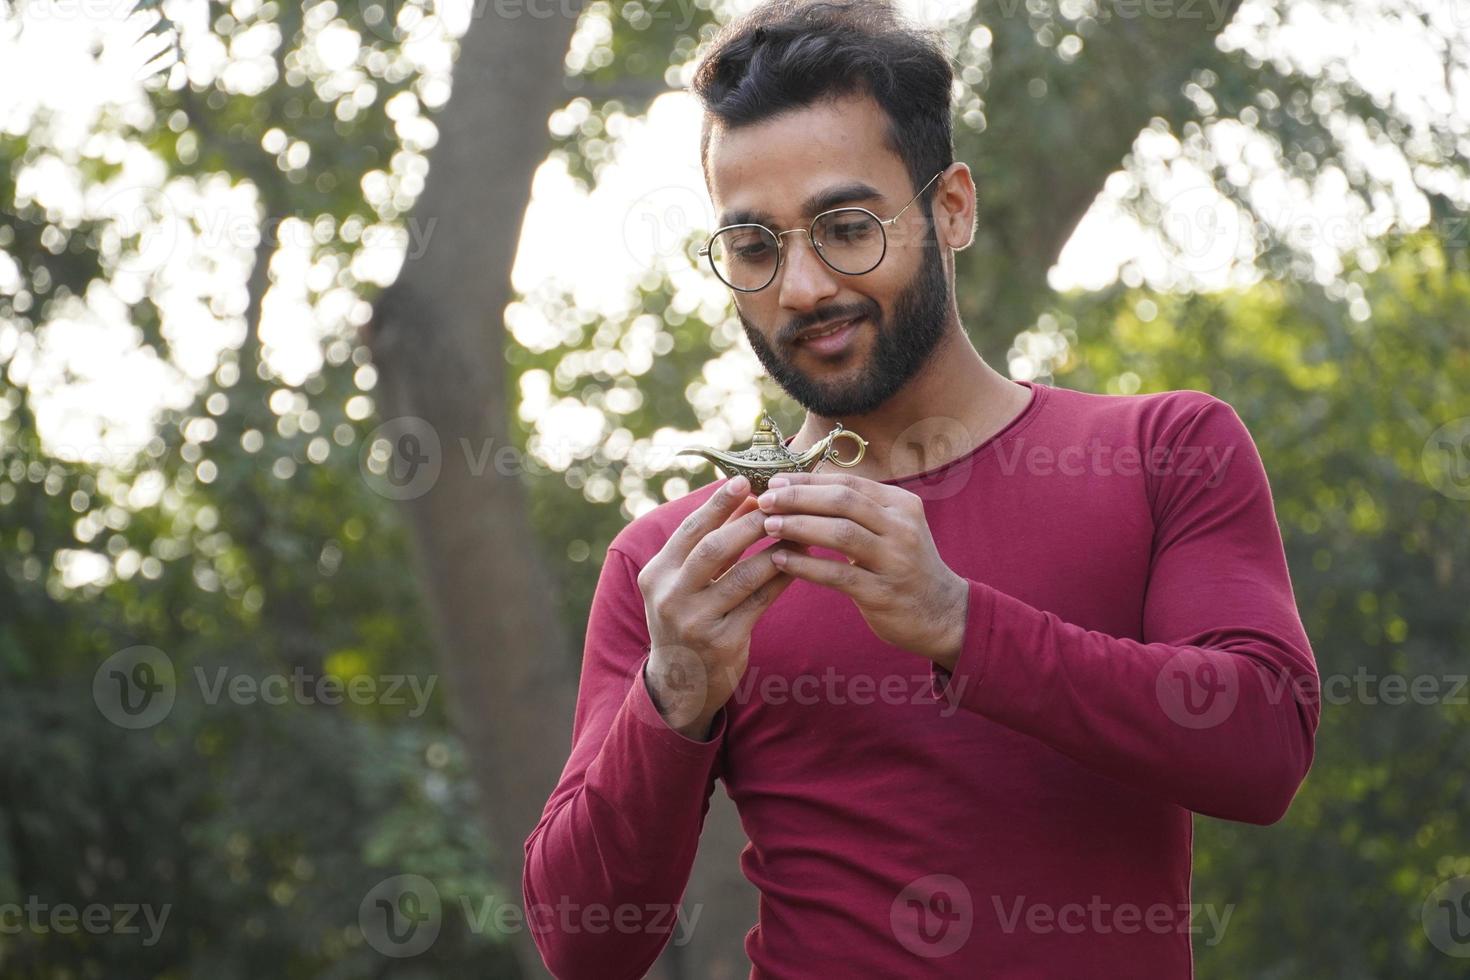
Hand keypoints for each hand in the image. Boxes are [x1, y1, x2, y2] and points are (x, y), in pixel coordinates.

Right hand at [638, 475, 807, 738]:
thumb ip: (705, 543)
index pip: (689, 530)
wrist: (679, 681)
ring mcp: (695, 622)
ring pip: (742, 576)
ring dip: (774, 551)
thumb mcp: (681, 581)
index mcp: (657, 574)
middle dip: (749, 523)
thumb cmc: (687, 616)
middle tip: (779, 504)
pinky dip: (781, 581)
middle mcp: (670, 596)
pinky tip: (798, 565)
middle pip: (714, 549)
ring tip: (799, 533)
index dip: (717, 505)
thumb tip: (745, 495)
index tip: (743, 481)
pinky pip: (759, 603)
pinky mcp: (722, 643)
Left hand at [754, 471, 968, 667]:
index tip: (774, 482)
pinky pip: (838, 575)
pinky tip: (780, 560)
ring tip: (768, 526)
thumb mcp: (892, 529)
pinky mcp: (883, 593)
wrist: (943, 613)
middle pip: (843, 502)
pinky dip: (806, 566)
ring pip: (841, 534)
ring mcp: (896, 560)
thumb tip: (803, 488)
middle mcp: (902, 528)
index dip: (808, 481)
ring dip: (799, 527)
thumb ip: (858, 511)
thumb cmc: (904, 567)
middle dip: (799, 498)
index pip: (849, 484)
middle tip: (765, 500)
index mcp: (901, 505)